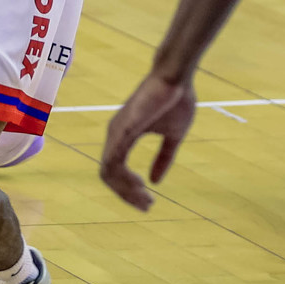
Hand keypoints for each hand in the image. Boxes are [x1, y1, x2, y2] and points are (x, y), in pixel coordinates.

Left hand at [99, 72, 196, 209]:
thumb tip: (156, 181)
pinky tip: (140, 184)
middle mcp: (114, 135)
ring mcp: (116, 131)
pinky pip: (114, 160)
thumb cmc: (175, 100)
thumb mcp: (173, 136)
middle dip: (126, 195)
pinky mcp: (123, 128)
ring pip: (108, 171)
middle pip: (108, 176)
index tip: (148, 201)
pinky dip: (123, 177)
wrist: (176, 77)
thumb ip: (163, 158)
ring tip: (146, 200)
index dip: (128, 190)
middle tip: (148, 206)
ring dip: (125, 190)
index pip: (115, 171)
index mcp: (123, 136)